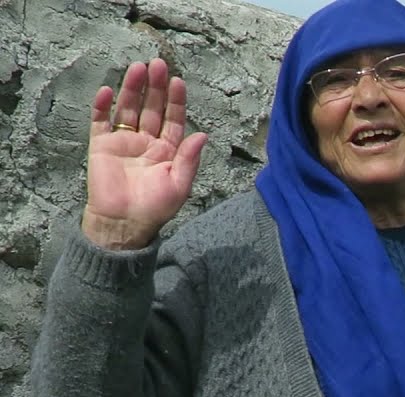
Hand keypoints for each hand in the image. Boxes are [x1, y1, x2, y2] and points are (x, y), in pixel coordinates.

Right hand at [82, 59, 207, 249]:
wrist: (123, 223)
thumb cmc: (155, 207)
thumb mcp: (179, 184)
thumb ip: (190, 159)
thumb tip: (203, 134)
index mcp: (168, 150)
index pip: (173, 119)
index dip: (176, 101)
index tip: (178, 81)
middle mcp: (147, 141)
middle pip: (151, 108)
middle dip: (155, 87)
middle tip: (158, 64)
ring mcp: (124, 141)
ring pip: (128, 108)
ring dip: (132, 88)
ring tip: (137, 68)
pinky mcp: (102, 145)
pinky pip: (100, 121)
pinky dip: (102, 106)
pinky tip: (108, 91)